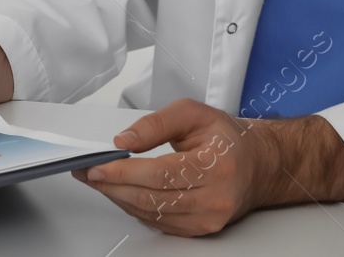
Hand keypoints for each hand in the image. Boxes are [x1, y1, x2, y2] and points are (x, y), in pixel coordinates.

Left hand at [72, 98, 279, 236]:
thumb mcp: (192, 113)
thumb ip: (155, 124)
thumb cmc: (225, 138)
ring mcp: (209, 219)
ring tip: (97, 181)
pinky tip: (120, 192)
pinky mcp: (201, 229)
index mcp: (217, 165)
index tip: (98, 166)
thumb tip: (124, 141)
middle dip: (113, 186)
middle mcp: (215, 198)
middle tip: (87, 173)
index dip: (124, 172)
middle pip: (153, 198)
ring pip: (153, 213)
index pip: (160, 174)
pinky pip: (160, 222)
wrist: (257, 165)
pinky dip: (135, 207)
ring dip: (119, 198)